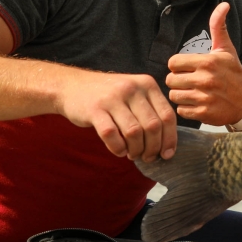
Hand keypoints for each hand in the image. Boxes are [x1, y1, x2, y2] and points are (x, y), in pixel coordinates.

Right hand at [56, 67, 177, 161]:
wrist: (71, 86)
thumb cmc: (109, 96)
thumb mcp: (135, 94)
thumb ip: (151, 111)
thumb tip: (167, 144)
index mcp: (147, 84)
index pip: (167, 116)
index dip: (170, 139)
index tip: (167, 154)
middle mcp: (132, 88)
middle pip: (153, 126)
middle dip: (153, 148)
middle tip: (147, 157)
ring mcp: (112, 98)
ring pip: (134, 132)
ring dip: (136, 150)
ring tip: (132, 154)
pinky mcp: (94, 109)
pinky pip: (111, 135)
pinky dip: (118, 148)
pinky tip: (119, 151)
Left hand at [166, 2, 241, 126]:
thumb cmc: (233, 73)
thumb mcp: (226, 50)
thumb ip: (219, 27)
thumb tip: (223, 4)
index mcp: (208, 61)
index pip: (173, 62)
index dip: (178, 66)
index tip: (188, 69)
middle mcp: (206, 79)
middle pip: (171, 80)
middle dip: (178, 81)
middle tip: (190, 82)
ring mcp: (205, 97)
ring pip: (174, 95)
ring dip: (181, 95)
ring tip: (193, 93)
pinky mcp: (204, 113)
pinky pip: (181, 110)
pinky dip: (187, 109)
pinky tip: (198, 104)